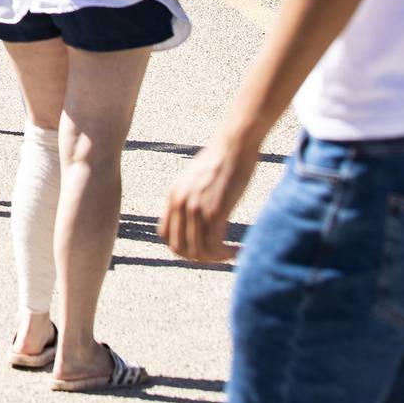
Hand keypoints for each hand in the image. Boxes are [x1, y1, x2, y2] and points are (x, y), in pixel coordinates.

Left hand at [160, 132, 258, 261]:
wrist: (234, 144)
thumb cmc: (222, 159)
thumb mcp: (197, 178)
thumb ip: (192, 195)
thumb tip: (199, 212)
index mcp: (173, 195)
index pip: (165, 235)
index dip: (183, 247)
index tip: (202, 247)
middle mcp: (180, 203)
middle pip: (179, 248)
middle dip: (199, 257)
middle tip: (218, 254)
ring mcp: (195, 208)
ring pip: (197, 251)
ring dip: (215, 258)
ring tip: (230, 253)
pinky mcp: (214, 211)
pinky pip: (214, 245)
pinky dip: (225, 254)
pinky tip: (237, 250)